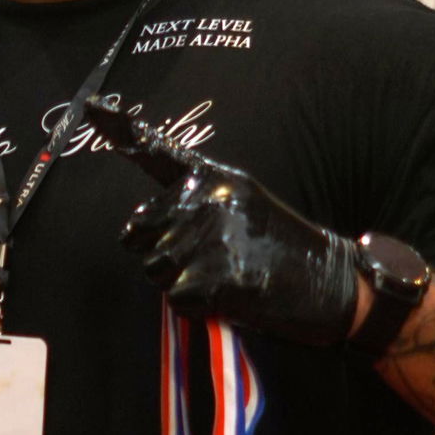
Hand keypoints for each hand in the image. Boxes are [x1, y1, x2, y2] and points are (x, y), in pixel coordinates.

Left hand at [121, 160, 359, 348]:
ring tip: (220, 279)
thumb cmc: (283, 250)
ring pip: (156, 270)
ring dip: (179, 283)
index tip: (103, 127)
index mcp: (214, 180)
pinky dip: (195, 307)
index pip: (152, 177)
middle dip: (161, 257)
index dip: (128, 162)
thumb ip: (196, 203)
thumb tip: (136, 225)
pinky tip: (227, 298)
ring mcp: (212, 239)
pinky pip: (176, 299)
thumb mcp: (243, 206)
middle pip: (141, 237)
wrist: (332, 285)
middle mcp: (209, 202)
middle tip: (203, 264)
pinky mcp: (217, 277)